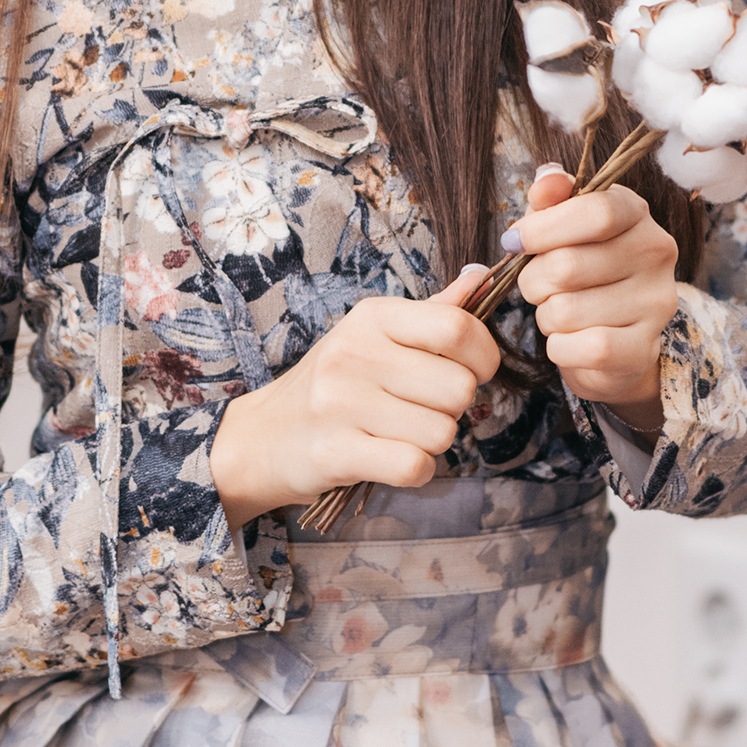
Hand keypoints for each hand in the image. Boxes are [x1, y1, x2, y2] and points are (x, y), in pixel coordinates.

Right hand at [210, 268, 500, 530]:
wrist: (262, 436)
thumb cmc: (332, 385)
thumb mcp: (374, 336)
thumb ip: (432, 312)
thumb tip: (482, 275)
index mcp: (371, 317)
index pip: (458, 328)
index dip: (484, 356)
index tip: (473, 371)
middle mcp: (354, 353)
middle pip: (460, 388)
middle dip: (453, 408)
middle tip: (421, 409)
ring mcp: (340, 403)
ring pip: (442, 433)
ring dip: (432, 443)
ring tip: (398, 433)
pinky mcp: (335, 452)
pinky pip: (414, 466)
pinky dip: (415, 472)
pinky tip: (393, 460)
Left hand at [508, 165, 677, 430]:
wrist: (613, 339)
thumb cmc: (580, 272)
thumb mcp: (561, 227)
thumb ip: (551, 199)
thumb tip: (548, 180)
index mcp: (635, 213)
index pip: (596, 210)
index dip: (544, 227)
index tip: (515, 241)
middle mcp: (656, 253)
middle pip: (567, 265)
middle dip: (533, 280)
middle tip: (537, 286)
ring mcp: (655, 302)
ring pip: (566, 310)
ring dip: (546, 316)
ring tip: (558, 311)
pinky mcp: (644, 347)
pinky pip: (581, 347)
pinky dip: (559, 347)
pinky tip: (567, 340)